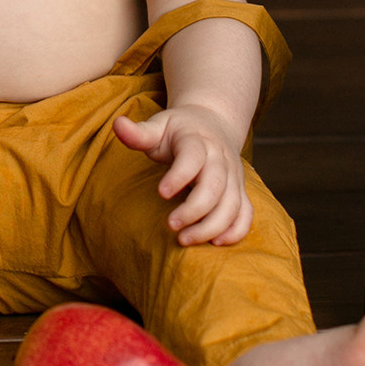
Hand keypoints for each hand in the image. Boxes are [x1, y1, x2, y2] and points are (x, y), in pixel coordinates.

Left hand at [113, 104, 252, 246]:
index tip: (161, 193)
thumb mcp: (158, 126)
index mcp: (197, 140)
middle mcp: (220, 158)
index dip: (179, 176)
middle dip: (194, 209)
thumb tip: (118, 124)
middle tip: (171, 225)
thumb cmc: (178, 130)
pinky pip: (246, 213)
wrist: (212, 123)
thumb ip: (139, 132)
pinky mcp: (240, 190)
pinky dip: (236, 230)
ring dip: (212, 226)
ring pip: (232, 204)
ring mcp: (234, 176)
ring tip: (185, 239)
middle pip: (216, 185)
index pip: (193, 157)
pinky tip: (216, 243)